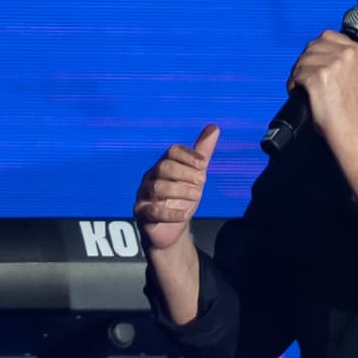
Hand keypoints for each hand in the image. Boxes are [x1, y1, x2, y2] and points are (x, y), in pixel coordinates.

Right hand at [134, 126, 220, 261]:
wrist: (171, 230)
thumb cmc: (181, 199)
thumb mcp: (195, 176)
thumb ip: (202, 153)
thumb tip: (214, 127)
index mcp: (164, 165)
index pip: (172, 151)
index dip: (188, 155)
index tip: (204, 164)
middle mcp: (151, 177)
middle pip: (164, 167)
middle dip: (185, 173)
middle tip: (202, 182)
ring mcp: (144, 195)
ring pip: (157, 187)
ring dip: (179, 190)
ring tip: (196, 196)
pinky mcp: (142, 214)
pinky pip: (152, 211)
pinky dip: (169, 213)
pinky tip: (184, 214)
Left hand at [285, 22, 357, 150]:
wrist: (353, 130)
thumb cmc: (350, 107)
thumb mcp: (352, 73)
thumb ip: (339, 58)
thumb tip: (312, 51)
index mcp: (357, 49)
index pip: (326, 36)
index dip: (316, 51)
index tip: (315, 65)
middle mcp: (347, 53)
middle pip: (311, 47)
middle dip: (305, 63)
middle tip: (307, 80)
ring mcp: (333, 64)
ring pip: (301, 61)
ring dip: (298, 75)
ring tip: (305, 89)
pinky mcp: (319, 77)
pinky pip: (296, 76)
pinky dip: (294, 86)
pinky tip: (301, 94)